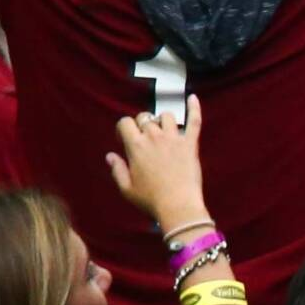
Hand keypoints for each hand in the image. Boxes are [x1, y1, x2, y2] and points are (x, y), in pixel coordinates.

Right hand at [107, 94, 210, 230]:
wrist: (178, 206)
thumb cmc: (150, 199)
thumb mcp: (126, 187)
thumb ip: (117, 169)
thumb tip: (110, 156)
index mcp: (136, 146)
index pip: (125, 123)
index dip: (124, 128)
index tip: (125, 138)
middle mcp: (154, 137)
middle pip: (145, 118)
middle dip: (142, 125)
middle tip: (145, 138)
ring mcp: (175, 138)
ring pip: (167, 116)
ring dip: (163, 120)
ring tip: (163, 130)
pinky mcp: (191, 144)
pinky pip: (195, 121)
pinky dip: (194, 108)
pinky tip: (193, 98)